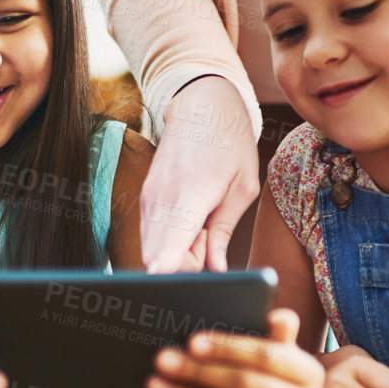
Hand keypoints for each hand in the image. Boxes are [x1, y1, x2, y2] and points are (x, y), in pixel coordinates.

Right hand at [140, 77, 258, 272]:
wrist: (202, 105)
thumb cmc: (229, 144)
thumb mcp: (243, 188)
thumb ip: (224, 232)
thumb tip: (216, 271)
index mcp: (189, 198)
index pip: (164, 256)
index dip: (173, 280)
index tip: (193, 282)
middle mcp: (160, 201)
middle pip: (158, 262)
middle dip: (184, 267)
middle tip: (210, 241)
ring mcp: (148, 199)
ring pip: (153, 250)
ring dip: (177, 252)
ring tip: (203, 226)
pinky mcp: (146, 198)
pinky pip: (152, 235)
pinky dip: (170, 239)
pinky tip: (191, 220)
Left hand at [144, 308, 322, 387]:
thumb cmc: (272, 386)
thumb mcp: (280, 361)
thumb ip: (277, 338)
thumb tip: (279, 316)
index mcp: (309, 374)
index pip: (266, 356)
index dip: (228, 348)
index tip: (191, 342)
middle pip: (245, 386)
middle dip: (198, 372)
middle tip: (162, 361)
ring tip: (156, 386)